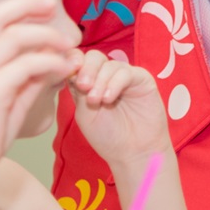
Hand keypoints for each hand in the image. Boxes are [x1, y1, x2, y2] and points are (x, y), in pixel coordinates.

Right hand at [0, 0, 81, 174]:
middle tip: (56, 6)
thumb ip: (30, 79)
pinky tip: (62, 69)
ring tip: (68, 45)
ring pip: (15, 37)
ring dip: (47, 36)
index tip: (46, 5)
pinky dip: (49, 62)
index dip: (20, 6)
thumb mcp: (12, 100)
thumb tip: (54, 61)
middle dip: (29, 5)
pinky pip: (26, 65)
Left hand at [68, 50, 170, 166]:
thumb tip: (69, 68)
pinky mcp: (142, 79)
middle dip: (86, 70)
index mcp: (90, 82)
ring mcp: (125, 77)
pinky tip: (109, 99)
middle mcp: (107, 77)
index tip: (68, 74)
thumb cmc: (108, 137)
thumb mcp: (85, 113)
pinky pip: (126, 72)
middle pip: (94, 57)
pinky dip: (114, 83)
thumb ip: (78, 91)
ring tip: (96, 101)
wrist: (133, 152)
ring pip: (109, 64)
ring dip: (100, 81)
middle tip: (83, 87)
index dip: (72, 63)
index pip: (79, 62)